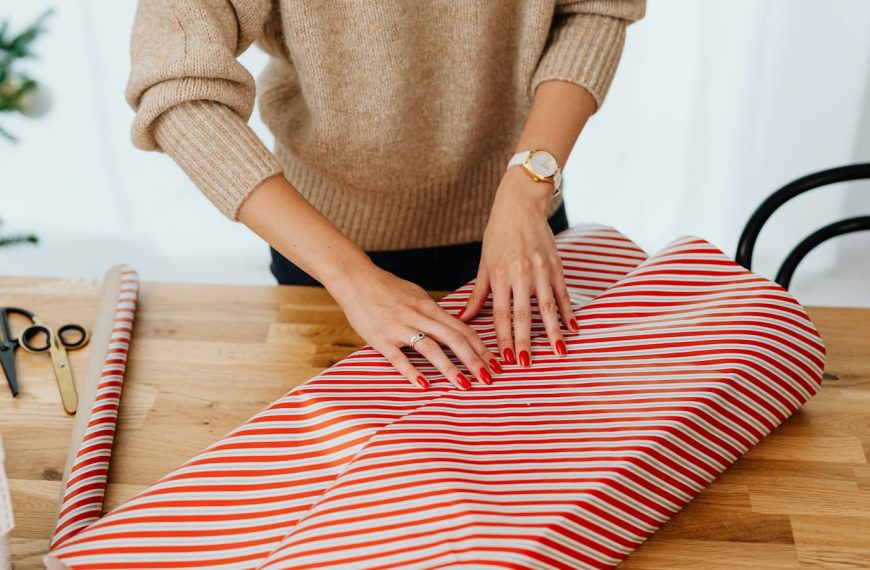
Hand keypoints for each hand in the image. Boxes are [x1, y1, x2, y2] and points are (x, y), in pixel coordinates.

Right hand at [327, 256, 501, 389]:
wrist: (355, 279)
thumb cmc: (386, 288)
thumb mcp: (415, 295)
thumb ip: (433, 313)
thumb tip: (451, 327)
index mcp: (429, 306)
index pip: (462, 329)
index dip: (481, 347)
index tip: (495, 363)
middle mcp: (418, 316)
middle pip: (453, 339)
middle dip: (473, 360)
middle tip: (488, 379)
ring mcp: (399, 327)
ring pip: (430, 348)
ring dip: (450, 368)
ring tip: (464, 385)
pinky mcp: (380, 338)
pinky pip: (398, 358)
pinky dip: (411, 372)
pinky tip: (424, 385)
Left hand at [459, 168, 578, 365]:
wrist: (521, 204)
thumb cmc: (498, 234)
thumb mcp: (484, 263)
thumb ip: (477, 294)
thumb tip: (463, 318)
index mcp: (500, 275)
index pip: (500, 313)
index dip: (503, 337)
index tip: (506, 357)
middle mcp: (521, 274)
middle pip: (523, 314)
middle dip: (525, 341)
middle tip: (526, 364)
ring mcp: (541, 270)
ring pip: (547, 307)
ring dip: (553, 332)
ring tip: (558, 352)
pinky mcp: (556, 265)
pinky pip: (564, 293)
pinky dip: (569, 312)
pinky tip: (574, 329)